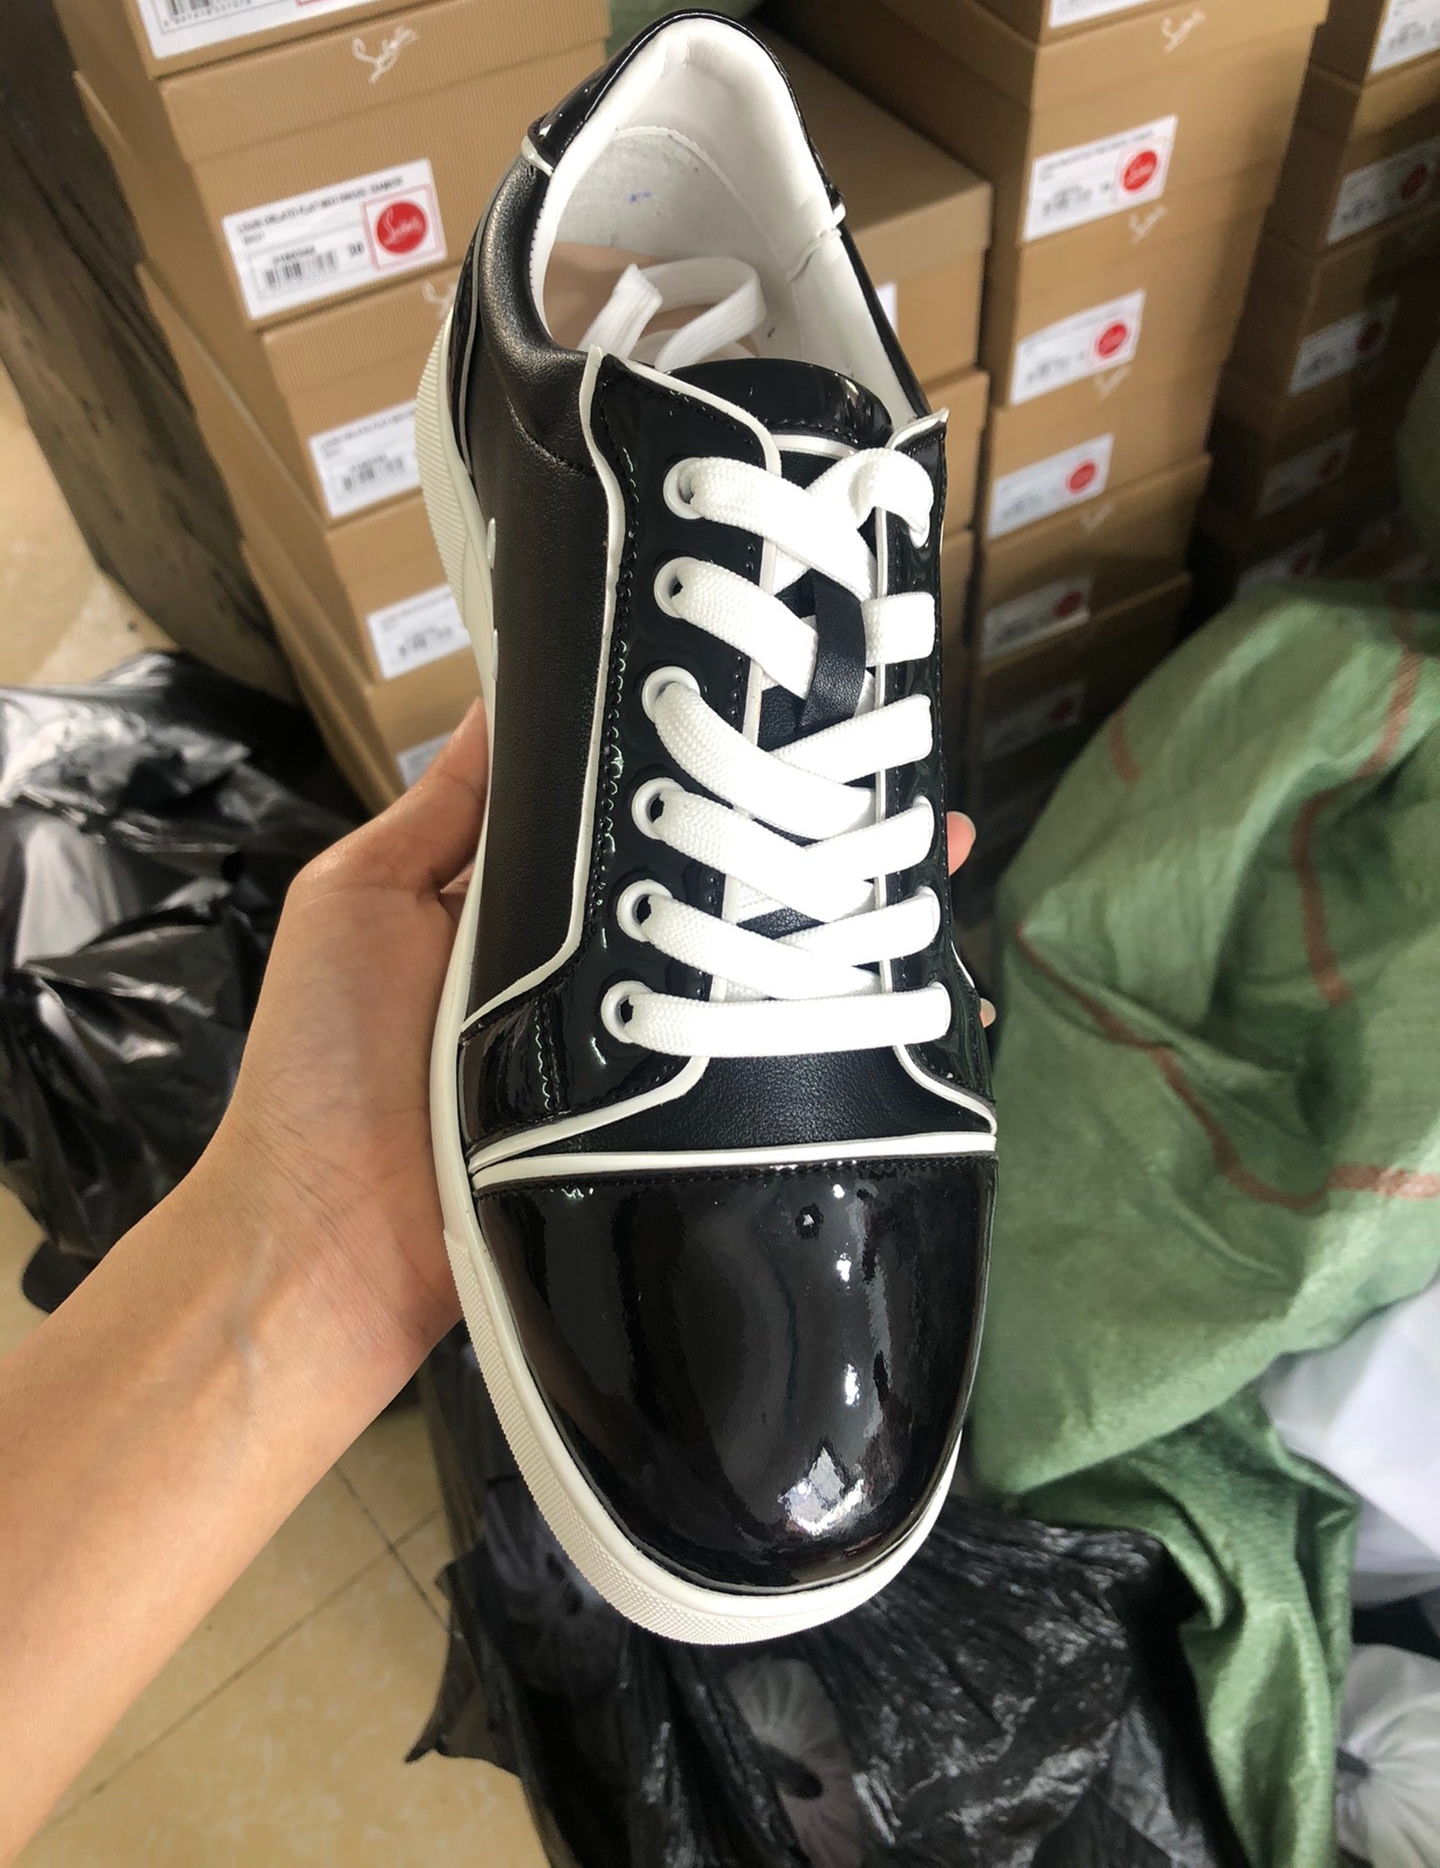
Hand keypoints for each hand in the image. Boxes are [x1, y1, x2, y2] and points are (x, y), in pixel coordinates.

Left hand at [200, 700, 991, 1379]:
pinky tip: (915, 1006)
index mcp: (526, 908)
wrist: (329, 1239)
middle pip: (713, 893)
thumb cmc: (323, 1059)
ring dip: (842, 930)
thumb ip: (442, 810)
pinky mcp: (665, 1123)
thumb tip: (500, 698)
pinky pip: (758, 1075)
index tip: (772, 714)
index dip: (697, 771)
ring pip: (753, 976)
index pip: (631, 820)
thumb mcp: (360, 896)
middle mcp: (594, 971)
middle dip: (804, 846)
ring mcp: (638, 1049)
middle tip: (895, 795)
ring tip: (932, 870)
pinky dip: (837, 1046)